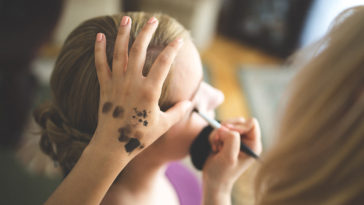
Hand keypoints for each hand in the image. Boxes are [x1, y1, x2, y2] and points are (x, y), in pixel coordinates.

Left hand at [90, 16, 191, 156]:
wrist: (112, 145)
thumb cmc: (139, 136)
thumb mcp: (163, 125)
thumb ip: (178, 112)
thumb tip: (190, 103)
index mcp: (149, 91)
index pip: (164, 63)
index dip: (173, 49)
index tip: (179, 40)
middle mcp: (132, 83)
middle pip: (140, 50)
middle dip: (147, 32)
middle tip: (153, 20)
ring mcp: (117, 83)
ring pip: (119, 53)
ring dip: (124, 34)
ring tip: (127, 19)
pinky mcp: (105, 87)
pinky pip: (100, 64)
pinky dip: (99, 49)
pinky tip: (99, 36)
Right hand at [202, 118, 261, 192]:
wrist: (213, 181)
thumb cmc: (222, 173)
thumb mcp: (228, 158)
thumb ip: (231, 140)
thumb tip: (226, 128)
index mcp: (254, 145)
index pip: (251, 124)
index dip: (238, 126)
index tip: (227, 133)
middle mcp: (248, 141)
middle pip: (239, 121)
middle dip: (225, 129)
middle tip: (218, 140)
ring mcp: (238, 139)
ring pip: (228, 123)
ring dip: (218, 133)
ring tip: (216, 145)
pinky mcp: (228, 139)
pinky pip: (220, 128)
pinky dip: (214, 135)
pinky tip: (214, 147)